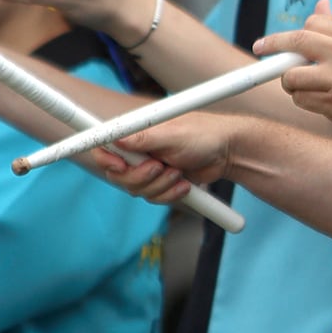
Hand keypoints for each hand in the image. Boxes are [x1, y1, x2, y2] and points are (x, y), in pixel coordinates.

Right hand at [99, 113, 242, 205]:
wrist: (227, 153)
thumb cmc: (204, 135)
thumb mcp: (173, 134)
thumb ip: (145, 138)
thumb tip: (118, 137)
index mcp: (136, 133)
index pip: (104, 145)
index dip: (105, 159)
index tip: (119, 166)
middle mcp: (137, 151)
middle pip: (117, 175)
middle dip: (139, 177)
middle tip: (160, 167)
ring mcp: (148, 169)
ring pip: (135, 190)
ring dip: (159, 185)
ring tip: (178, 172)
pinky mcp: (160, 184)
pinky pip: (153, 198)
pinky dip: (169, 194)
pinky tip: (184, 184)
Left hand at [255, 1, 331, 142]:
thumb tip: (321, 7)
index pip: (313, 23)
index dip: (299, 32)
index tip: (287, 39)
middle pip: (295, 42)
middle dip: (272, 44)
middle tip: (261, 48)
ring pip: (293, 77)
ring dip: (292, 81)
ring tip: (303, 83)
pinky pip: (302, 101)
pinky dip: (304, 100)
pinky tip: (318, 99)